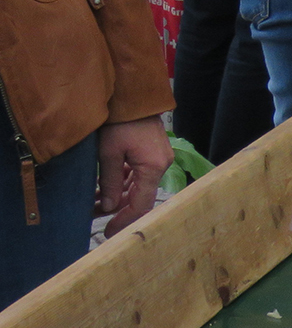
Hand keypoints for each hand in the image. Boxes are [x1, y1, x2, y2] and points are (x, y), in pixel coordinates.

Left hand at [95, 116, 170, 236]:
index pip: (141, 203)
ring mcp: (158, 158)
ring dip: (116, 195)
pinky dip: (121, 183)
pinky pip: (137, 174)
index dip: (125, 220)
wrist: (132, 95)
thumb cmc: (120, 122)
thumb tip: (107, 207)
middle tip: (96, 220)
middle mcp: (161, 165)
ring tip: (93, 204)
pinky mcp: (151, 152)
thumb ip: (108, 182)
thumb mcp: (109, 154)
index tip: (109, 232)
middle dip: (117, 209)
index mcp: (153, 167)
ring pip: (137, 186)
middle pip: (140, 196)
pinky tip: (103, 189)